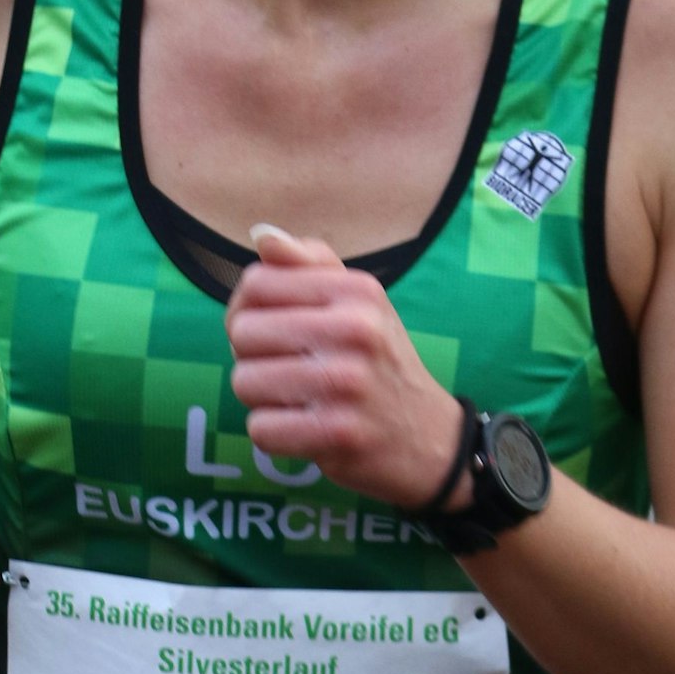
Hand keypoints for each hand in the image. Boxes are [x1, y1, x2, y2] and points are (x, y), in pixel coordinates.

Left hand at [226, 225, 467, 509]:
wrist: (431, 440)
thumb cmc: (378, 362)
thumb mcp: (359, 302)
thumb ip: (308, 263)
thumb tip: (261, 233)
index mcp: (357, 290)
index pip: (257, 282)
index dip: (248, 308)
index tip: (271, 329)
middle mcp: (356, 329)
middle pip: (243, 332)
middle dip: (252, 356)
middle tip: (289, 369)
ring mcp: (349, 384)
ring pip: (245, 382)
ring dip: (262, 398)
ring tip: (298, 398)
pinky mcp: (339, 435)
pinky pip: (261, 429)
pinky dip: (274, 434)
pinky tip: (304, 428)